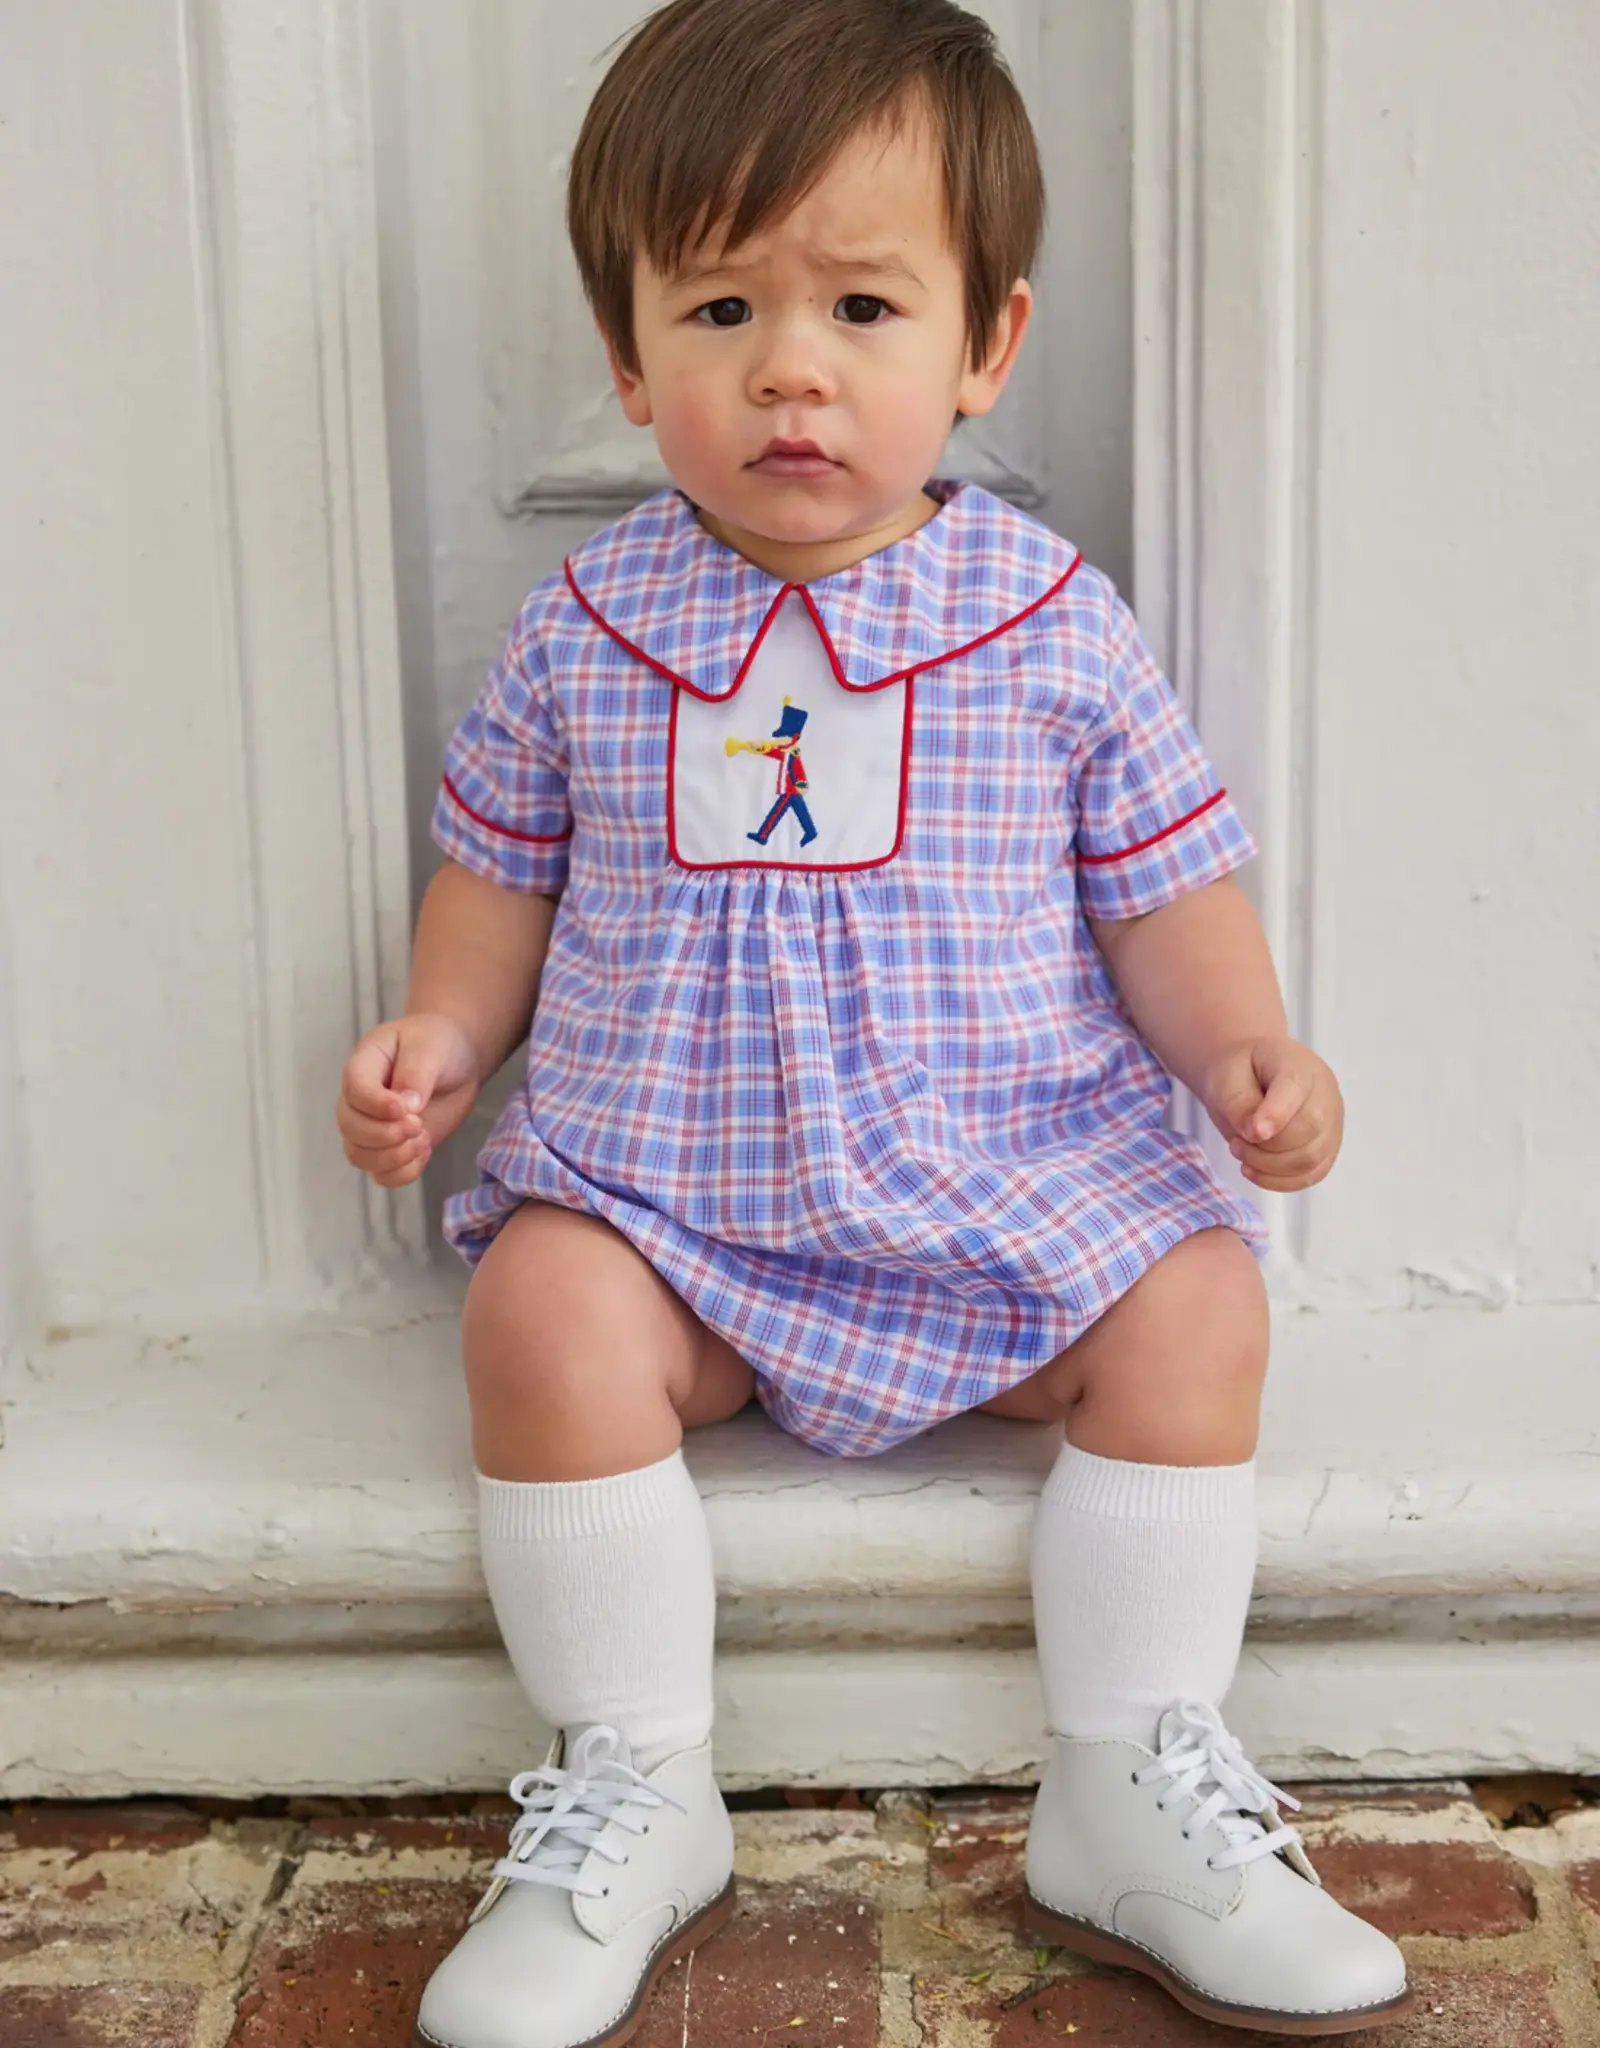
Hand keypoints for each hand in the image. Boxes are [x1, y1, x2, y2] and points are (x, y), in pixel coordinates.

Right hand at [337, 1012, 480, 1187]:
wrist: (456, 1061)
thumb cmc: (438, 1044)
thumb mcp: (430, 1048)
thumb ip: (416, 1073)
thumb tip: (407, 1106)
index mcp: (364, 1064)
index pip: (354, 1089)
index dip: (376, 1105)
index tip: (406, 1108)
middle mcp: (359, 1099)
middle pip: (350, 1127)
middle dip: (384, 1134)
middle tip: (418, 1124)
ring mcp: (372, 1126)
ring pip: (359, 1155)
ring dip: (392, 1156)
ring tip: (422, 1139)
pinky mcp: (391, 1148)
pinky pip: (382, 1174)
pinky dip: (403, 1172)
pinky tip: (423, 1152)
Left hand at [1202, 1036, 1343, 1192]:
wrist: (1250, 1074)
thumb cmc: (1239, 1072)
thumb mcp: (1226, 1077)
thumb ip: (1238, 1102)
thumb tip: (1254, 1135)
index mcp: (1299, 1065)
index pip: (1296, 1088)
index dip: (1275, 1114)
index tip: (1251, 1133)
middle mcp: (1325, 1094)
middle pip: (1309, 1129)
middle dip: (1266, 1147)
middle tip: (1235, 1143)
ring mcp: (1331, 1123)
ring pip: (1311, 1159)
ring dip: (1269, 1166)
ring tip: (1240, 1151)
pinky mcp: (1326, 1149)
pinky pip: (1311, 1175)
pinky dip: (1279, 1181)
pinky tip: (1253, 1170)